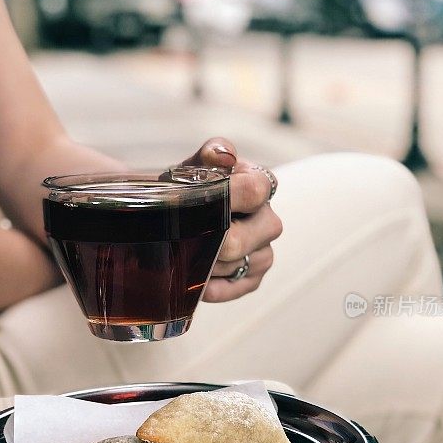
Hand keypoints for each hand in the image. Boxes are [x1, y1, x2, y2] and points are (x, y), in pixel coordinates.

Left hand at [180, 138, 281, 302]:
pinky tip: (198, 282)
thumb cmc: (188, 189)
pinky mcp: (253, 277)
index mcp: (259, 185)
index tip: (202, 201)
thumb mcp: (193, 168)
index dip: (229, 197)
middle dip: (211, 239)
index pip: (255, 190)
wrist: (175, 216)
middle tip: (185, 237)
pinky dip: (215, 287)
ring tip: (185, 255)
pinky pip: (238, 286)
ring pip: (239, 264)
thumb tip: (223, 156)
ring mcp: (263, 250)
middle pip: (243, 237)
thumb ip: (208, 155)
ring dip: (208, 263)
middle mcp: (267, 219)